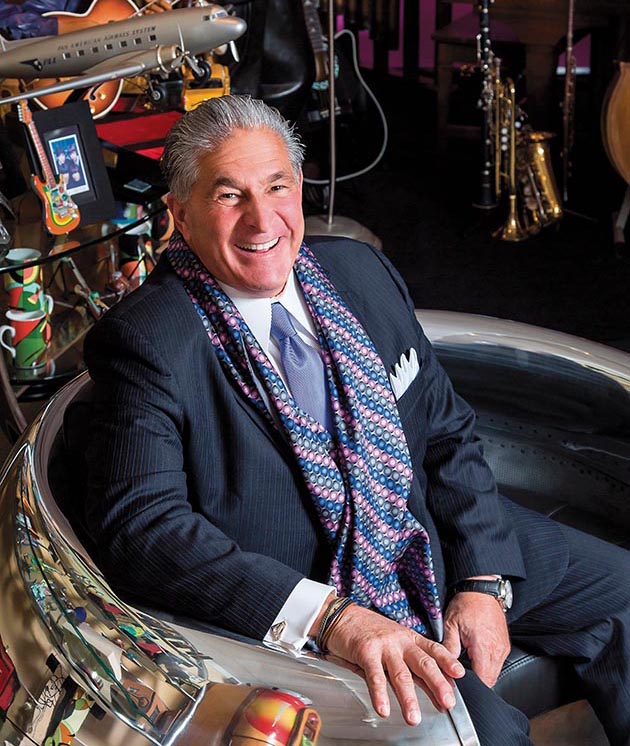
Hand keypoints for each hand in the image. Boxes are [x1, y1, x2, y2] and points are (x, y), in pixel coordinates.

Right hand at [323, 604, 465, 725]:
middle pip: (422, 663)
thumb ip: (415, 667)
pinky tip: (383, 708)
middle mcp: (400, 641)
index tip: (460, 675)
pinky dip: (379, 694)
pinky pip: (374, 676)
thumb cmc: (370, 633)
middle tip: (447, 702)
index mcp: (410, 639)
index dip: (447, 662)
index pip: (434, 650)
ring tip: (413, 718)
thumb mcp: (396, 646)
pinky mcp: (365, 651)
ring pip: (400, 673)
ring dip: (408, 697)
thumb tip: (438, 692)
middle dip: (437, 683)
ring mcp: (384, 646)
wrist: (342, 617)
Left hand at [442, 592, 509, 687]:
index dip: (471, 686)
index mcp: (483, 646)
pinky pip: (498, 664)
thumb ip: (448, 648)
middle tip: (461, 677)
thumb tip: (444, 666)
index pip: (483, 680)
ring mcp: (503, 648)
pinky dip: (488, 665)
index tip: (459, 685)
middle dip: (476, 683)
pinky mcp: (504, 645)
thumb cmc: (466, 604)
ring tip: (468, 666)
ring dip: (483, 674)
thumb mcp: (450, 624)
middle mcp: (496, 649)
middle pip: (490, 680)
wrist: (481, 590)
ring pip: (495, 673)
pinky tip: (476, 658)